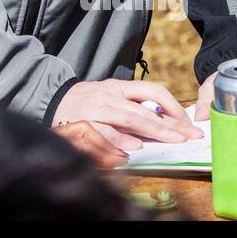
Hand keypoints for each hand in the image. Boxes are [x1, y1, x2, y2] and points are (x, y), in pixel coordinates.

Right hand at [52, 79, 203, 163]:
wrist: (48, 100)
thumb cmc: (84, 103)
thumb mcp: (109, 97)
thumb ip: (132, 107)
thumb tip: (165, 123)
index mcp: (118, 87)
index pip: (152, 91)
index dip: (173, 108)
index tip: (188, 125)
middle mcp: (107, 96)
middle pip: (143, 110)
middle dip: (168, 126)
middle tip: (186, 138)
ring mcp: (94, 110)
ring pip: (127, 120)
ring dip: (149, 132)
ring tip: (168, 141)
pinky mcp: (81, 123)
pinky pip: (103, 134)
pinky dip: (118, 142)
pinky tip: (131, 150)